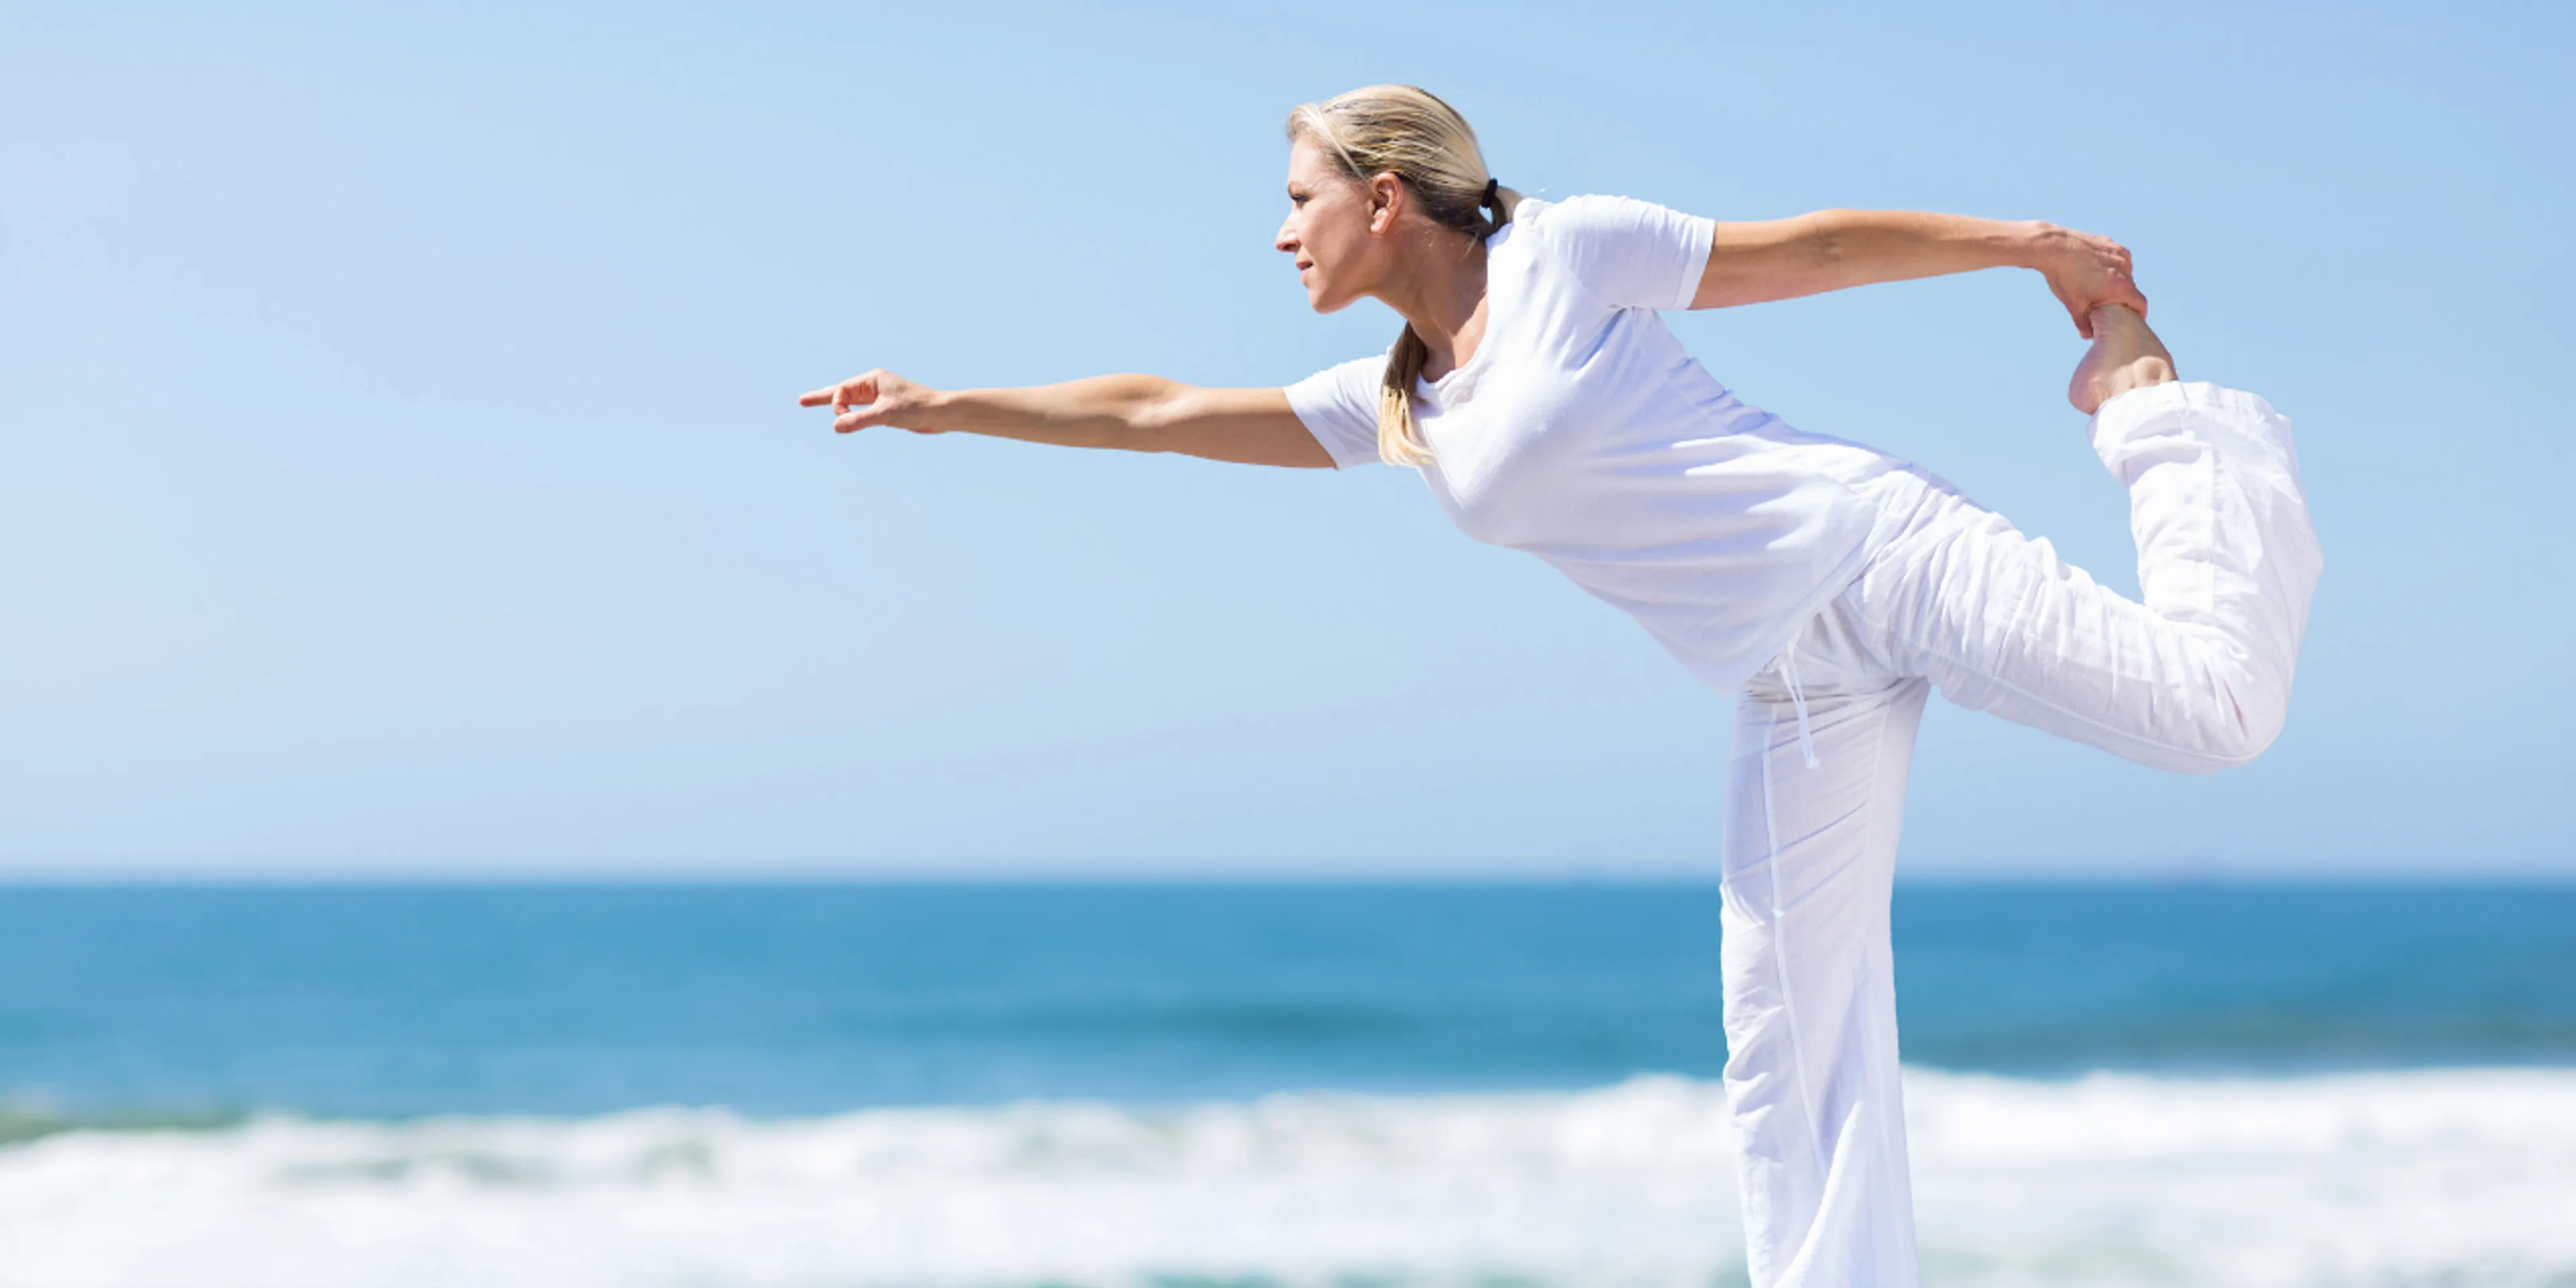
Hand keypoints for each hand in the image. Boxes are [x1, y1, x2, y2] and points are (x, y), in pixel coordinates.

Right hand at [796, 369, 945, 433]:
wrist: (941, 413)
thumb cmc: (917, 408)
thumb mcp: (886, 414)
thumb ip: (860, 421)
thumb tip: (835, 426)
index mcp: (872, 379)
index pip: (842, 391)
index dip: (838, 407)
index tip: (843, 421)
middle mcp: (874, 385)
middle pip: (842, 392)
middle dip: (822, 397)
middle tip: (801, 401)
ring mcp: (879, 397)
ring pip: (851, 403)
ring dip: (836, 407)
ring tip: (813, 404)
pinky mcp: (886, 409)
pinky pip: (862, 412)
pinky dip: (850, 415)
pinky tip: (844, 419)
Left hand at [2033, 225, 2148, 338]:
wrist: (2053, 247)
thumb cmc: (2065, 277)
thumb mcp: (2074, 305)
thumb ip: (2084, 324)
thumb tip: (2088, 336)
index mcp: (2120, 286)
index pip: (2140, 303)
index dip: (2139, 314)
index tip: (2134, 319)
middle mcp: (2125, 268)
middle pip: (2131, 288)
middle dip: (2123, 298)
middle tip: (2109, 305)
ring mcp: (2118, 253)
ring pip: (2125, 273)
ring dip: (2117, 281)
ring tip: (2098, 286)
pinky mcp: (2110, 243)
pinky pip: (2117, 259)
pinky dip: (2111, 266)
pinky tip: (2094, 269)